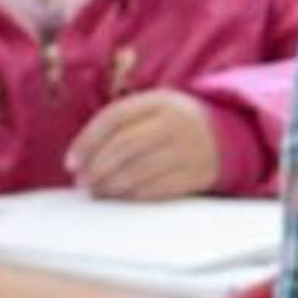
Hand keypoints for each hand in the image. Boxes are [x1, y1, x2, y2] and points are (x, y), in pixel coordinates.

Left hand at [67, 91, 227, 202]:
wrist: (225, 137)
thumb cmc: (172, 124)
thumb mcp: (152, 109)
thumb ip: (120, 123)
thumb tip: (80, 157)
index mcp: (160, 101)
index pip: (114, 117)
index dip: (87, 141)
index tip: (71, 162)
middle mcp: (176, 123)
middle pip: (125, 145)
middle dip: (96, 167)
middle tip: (82, 181)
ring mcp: (189, 150)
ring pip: (139, 170)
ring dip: (110, 185)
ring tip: (97, 190)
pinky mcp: (197, 175)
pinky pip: (157, 189)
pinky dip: (132, 195)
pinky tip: (119, 196)